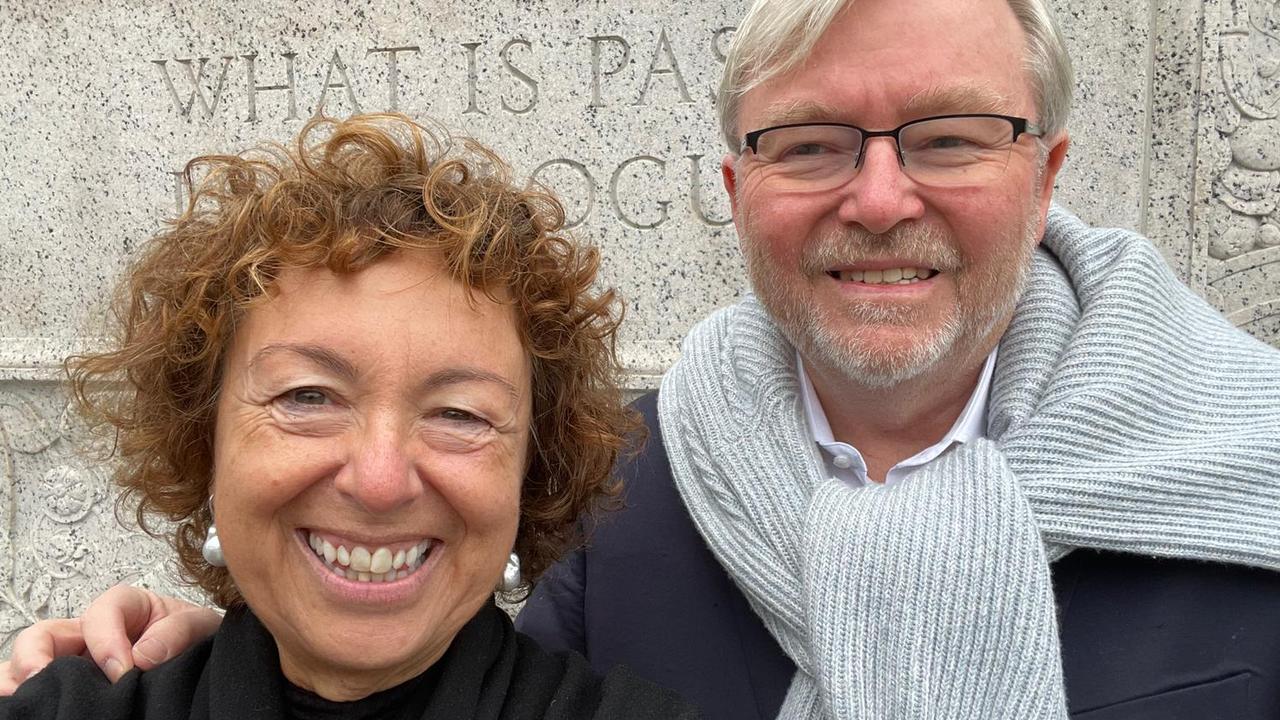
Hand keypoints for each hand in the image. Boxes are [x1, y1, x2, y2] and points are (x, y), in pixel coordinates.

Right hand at [0, 585, 221, 693]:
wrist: (200, 663)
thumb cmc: (195, 640)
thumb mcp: (200, 626)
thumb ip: (178, 631)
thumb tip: (144, 654)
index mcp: (125, 608)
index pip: (101, 613)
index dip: (106, 641)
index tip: (123, 670)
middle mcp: (90, 633)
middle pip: (45, 634)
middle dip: (35, 655)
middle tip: (43, 680)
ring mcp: (75, 661)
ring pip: (30, 662)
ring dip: (21, 678)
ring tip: (27, 698)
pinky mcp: (70, 686)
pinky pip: (36, 688)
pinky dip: (25, 697)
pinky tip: (29, 708)